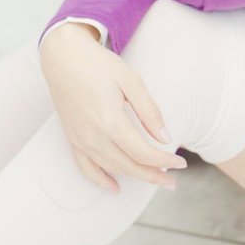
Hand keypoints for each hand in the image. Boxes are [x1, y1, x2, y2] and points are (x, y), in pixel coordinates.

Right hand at [38, 23, 186, 192]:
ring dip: (135, 177)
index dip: (164, 161)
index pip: (143, 153)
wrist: (63, 57)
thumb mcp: (131, 80)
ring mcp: (80, 139)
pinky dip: (101, 180)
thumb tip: (165, 138)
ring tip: (155, 179)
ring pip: (111, 168)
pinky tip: (115, 187)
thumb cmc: (99, 65)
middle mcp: (93, 135)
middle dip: (154, 176)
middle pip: (129, 166)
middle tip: (173, 181)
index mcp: (111, 121)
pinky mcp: (72, 138)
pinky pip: (86, 167)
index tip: (181, 162)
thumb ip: (149, 111)